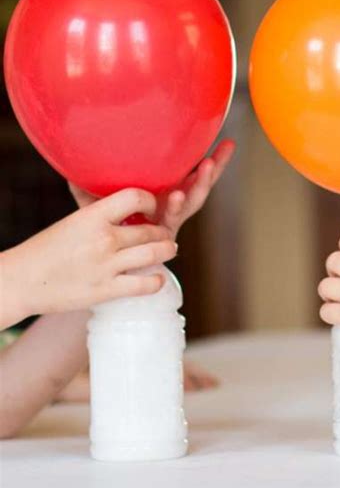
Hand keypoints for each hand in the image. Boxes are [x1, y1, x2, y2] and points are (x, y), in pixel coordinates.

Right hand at [2, 189, 176, 324]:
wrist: (22, 280)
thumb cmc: (45, 250)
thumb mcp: (72, 222)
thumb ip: (97, 213)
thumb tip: (117, 199)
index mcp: (92, 216)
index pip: (135, 197)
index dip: (150, 202)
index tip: (151, 208)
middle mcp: (103, 238)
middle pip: (150, 230)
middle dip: (162, 231)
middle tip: (165, 233)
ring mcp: (107, 265)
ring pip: (154, 254)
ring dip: (167, 251)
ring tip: (169, 249)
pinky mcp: (107, 290)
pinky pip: (144, 284)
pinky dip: (157, 280)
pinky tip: (157, 277)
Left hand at [70, 139, 235, 238]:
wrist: (96, 263)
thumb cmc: (98, 230)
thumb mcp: (94, 202)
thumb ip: (88, 183)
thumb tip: (71, 158)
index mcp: (161, 197)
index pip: (188, 174)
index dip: (205, 160)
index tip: (224, 142)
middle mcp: (169, 210)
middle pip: (197, 186)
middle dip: (213, 169)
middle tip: (226, 149)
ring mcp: (167, 225)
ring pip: (190, 203)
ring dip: (200, 184)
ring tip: (207, 166)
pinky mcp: (160, 239)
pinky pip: (170, 220)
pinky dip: (173, 207)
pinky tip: (176, 193)